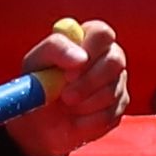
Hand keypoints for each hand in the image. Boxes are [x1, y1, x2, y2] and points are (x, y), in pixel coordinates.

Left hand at [18, 19, 132, 155]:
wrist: (40, 122)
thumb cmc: (39, 83)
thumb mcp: (36, 63)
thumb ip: (55, 49)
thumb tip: (80, 57)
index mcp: (88, 38)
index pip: (102, 33)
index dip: (90, 50)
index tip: (70, 72)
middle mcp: (108, 55)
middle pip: (115, 61)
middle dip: (88, 82)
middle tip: (65, 97)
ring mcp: (118, 81)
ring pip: (111, 92)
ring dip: (83, 104)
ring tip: (64, 107)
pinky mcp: (120, 107)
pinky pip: (110, 115)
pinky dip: (87, 122)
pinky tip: (75, 119)